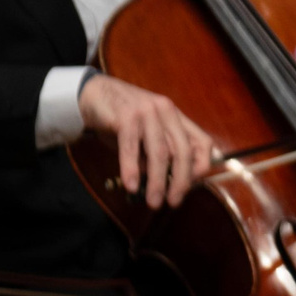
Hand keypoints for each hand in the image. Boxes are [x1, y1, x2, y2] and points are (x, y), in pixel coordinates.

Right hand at [79, 74, 218, 208]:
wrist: (93, 94)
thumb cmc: (121, 119)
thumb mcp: (144, 136)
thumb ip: (154, 155)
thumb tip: (162, 183)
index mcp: (176, 117)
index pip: (201, 141)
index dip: (201, 165)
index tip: (194, 186)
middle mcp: (167, 112)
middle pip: (183, 150)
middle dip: (181, 180)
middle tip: (174, 201)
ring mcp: (148, 112)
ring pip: (160, 152)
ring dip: (158, 181)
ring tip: (154, 202)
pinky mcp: (126, 116)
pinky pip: (132, 147)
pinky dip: (132, 169)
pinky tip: (132, 186)